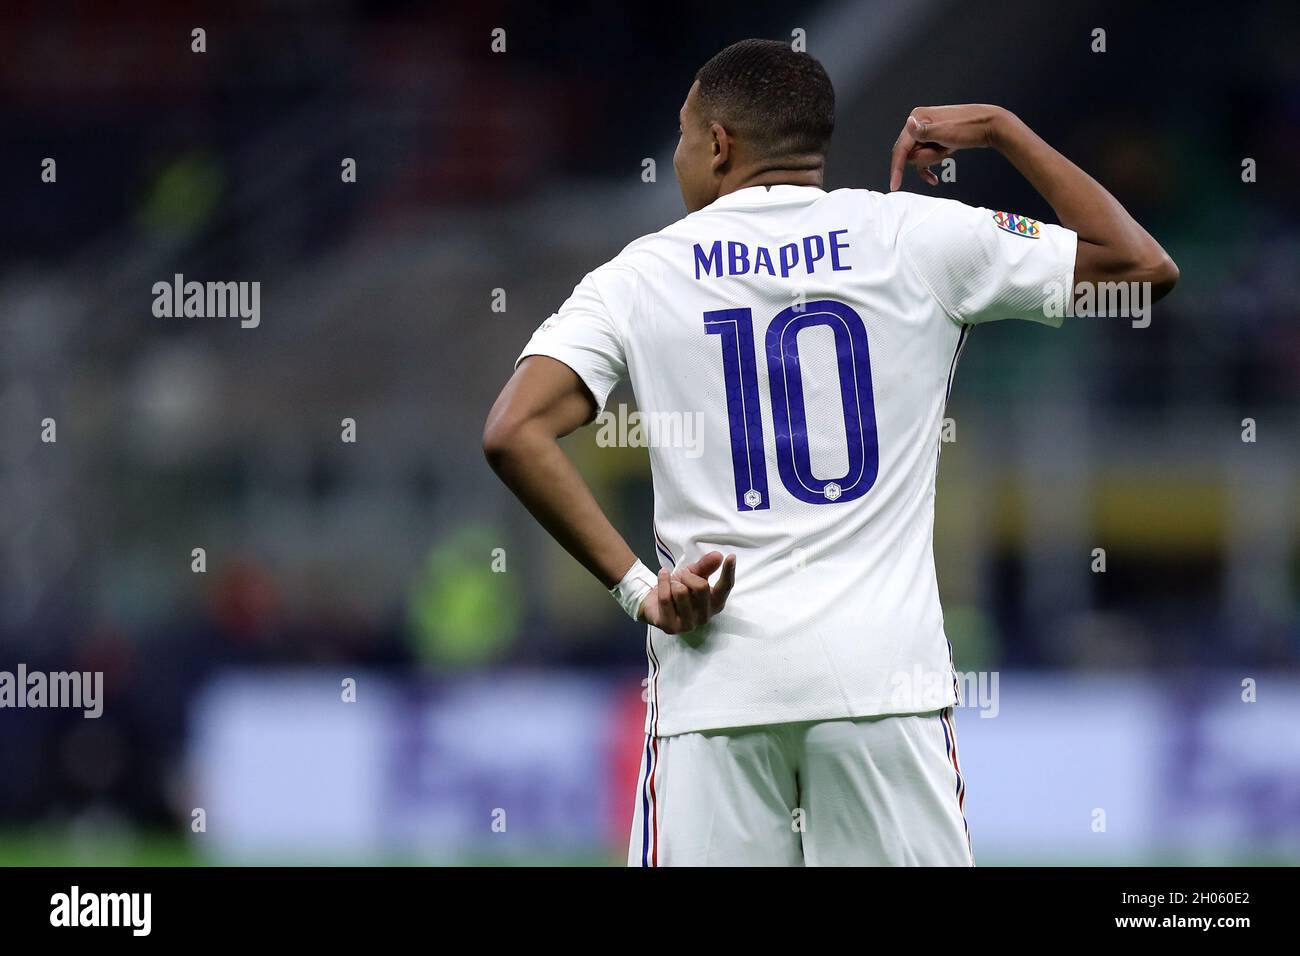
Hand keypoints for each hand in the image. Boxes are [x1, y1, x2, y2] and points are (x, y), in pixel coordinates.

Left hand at [638, 552, 735, 634]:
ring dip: (673, 582)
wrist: (655, 605)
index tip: (731, 557)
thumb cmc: (679, 589)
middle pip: (701, 587)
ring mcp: (688, 625)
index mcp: (715, 603)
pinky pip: (666, 598)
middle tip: (682, 577)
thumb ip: (706, 566)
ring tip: (672, 586)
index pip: (725, 587)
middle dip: (688, 576)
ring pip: (681, 591)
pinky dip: (663, 582)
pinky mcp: (670, 627)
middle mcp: (705, 617)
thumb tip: (718, 555)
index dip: (729, 572)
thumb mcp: (693, 574)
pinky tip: (663, 577)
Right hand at [889, 104, 1009, 189]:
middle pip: (910, 154)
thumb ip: (924, 132)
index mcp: (918, 117)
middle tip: (944, 150)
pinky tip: (934, 177)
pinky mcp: (933, 138)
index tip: (895, 185)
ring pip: (919, 157)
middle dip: (926, 159)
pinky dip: (930, 166)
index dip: (897, 168)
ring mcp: (926, 131)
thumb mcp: (946, 132)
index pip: (901, 148)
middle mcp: (919, 123)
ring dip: (933, 159)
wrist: (990, 126)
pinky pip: (925, 157)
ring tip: (949, 149)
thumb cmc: (971, 127)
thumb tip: (909, 123)